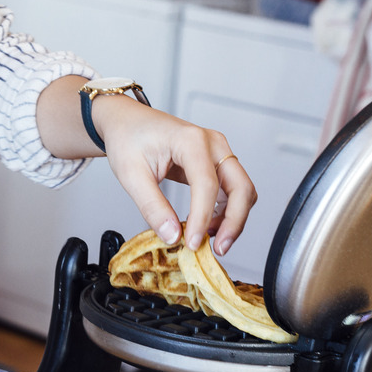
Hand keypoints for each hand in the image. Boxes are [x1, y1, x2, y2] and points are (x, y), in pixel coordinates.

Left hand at [94, 94, 256, 254]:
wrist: (127, 122)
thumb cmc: (128, 138)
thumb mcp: (131, 174)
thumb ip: (152, 207)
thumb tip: (172, 236)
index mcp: (191, 140)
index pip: (207, 184)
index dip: (202, 218)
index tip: (191, 244)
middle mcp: (213, 144)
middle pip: (241, 187)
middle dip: (234, 222)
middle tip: (218, 249)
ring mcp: (219, 152)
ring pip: (243, 191)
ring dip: (233, 219)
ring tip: (208, 239)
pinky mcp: (217, 163)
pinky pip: (233, 191)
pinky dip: (227, 212)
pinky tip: (207, 226)